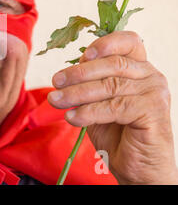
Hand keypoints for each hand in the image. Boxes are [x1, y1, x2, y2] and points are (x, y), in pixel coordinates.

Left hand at [47, 31, 177, 183]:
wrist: (138, 168)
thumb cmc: (117, 133)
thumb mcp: (98, 102)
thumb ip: (90, 84)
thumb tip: (65, 73)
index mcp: (140, 68)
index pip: (128, 42)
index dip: (105, 43)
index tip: (82, 54)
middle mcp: (151, 76)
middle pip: (112, 64)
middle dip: (78, 73)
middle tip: (55, 82)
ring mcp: (155, 93)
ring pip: (109, 86)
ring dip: (77, 93)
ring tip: (56, 101)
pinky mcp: (153, 111)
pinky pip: (113, 106)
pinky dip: (88, 112)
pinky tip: (72, 118)